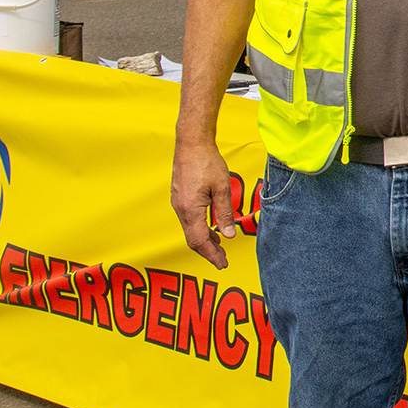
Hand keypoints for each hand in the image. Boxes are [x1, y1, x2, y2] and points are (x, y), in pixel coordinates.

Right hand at [170, 139, 235, 269]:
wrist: (191, 143)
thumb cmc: (207, 162)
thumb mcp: (222, 188)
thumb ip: (225, 213)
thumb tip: (229, 236)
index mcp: (190, 210)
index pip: (200, 241)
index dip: (211, 255)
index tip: (222, 264)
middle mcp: (180, 209)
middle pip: (192, 239)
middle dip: (208, 252)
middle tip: (223, 260)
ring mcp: (178, 203)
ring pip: (190, 230)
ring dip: (204, 240)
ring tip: (220, 247)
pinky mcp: (179, 197)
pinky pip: (189, 220)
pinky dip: (200, 229)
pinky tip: (211, 229)